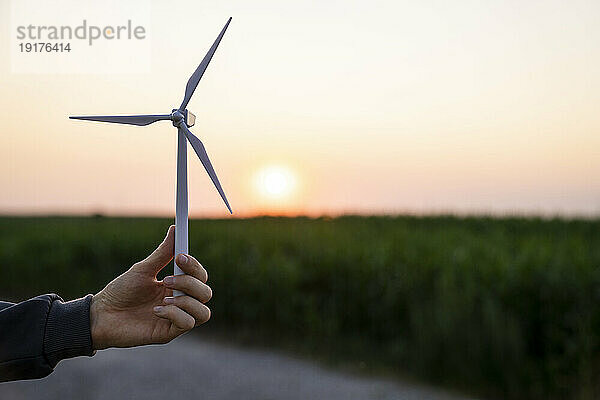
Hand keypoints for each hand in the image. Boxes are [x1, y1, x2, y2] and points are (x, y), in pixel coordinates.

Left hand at [90, 225, 211, 349]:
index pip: (200, 277)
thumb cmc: (120, 292)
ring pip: (203, 312)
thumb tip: (174, 229)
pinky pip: (188, 323)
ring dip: (186, 301)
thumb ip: (162, 253)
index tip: (180, 257)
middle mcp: (181, 303)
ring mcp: (176, 319)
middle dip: (190, 283)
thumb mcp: (142, 270)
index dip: (195, 266)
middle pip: (206, 293)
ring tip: (164, 298)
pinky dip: (175, 314)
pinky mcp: (169, 333)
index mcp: (177, 287)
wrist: (100, 315)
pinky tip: (156, 311)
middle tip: (166, 279)